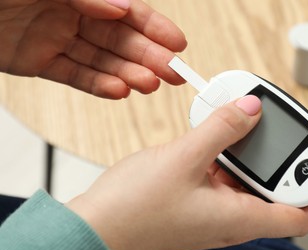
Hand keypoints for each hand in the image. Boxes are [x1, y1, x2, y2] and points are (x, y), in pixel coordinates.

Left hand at [0, 0, 186, 98]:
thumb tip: (122, 7)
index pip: (127, 11)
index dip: (154, 27)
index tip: (177, 44)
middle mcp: (72, 14)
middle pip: (119, 39)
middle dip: (149, 56)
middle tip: (174, 74)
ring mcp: (56, 39)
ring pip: (101, 60)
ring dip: (128, 74)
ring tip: (150, 86)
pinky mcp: (38, 62)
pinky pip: (74, 75)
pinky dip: (97, 85)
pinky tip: (119, 91)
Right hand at [66, 95, 307, 249]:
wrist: (95, 229)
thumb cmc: (133, 209)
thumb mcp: (183, 158)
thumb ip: (221, 130)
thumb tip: (250, 110)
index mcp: (238, 219)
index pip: (300, 214)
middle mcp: (230, 220)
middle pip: (275, 192)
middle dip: (279, 160)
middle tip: (275, 129)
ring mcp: (212, 212)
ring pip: (245, 182)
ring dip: (248, 155)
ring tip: (242, 125)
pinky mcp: (195, 203)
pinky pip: (221, 179)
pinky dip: (224, 158)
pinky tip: (211, 138)